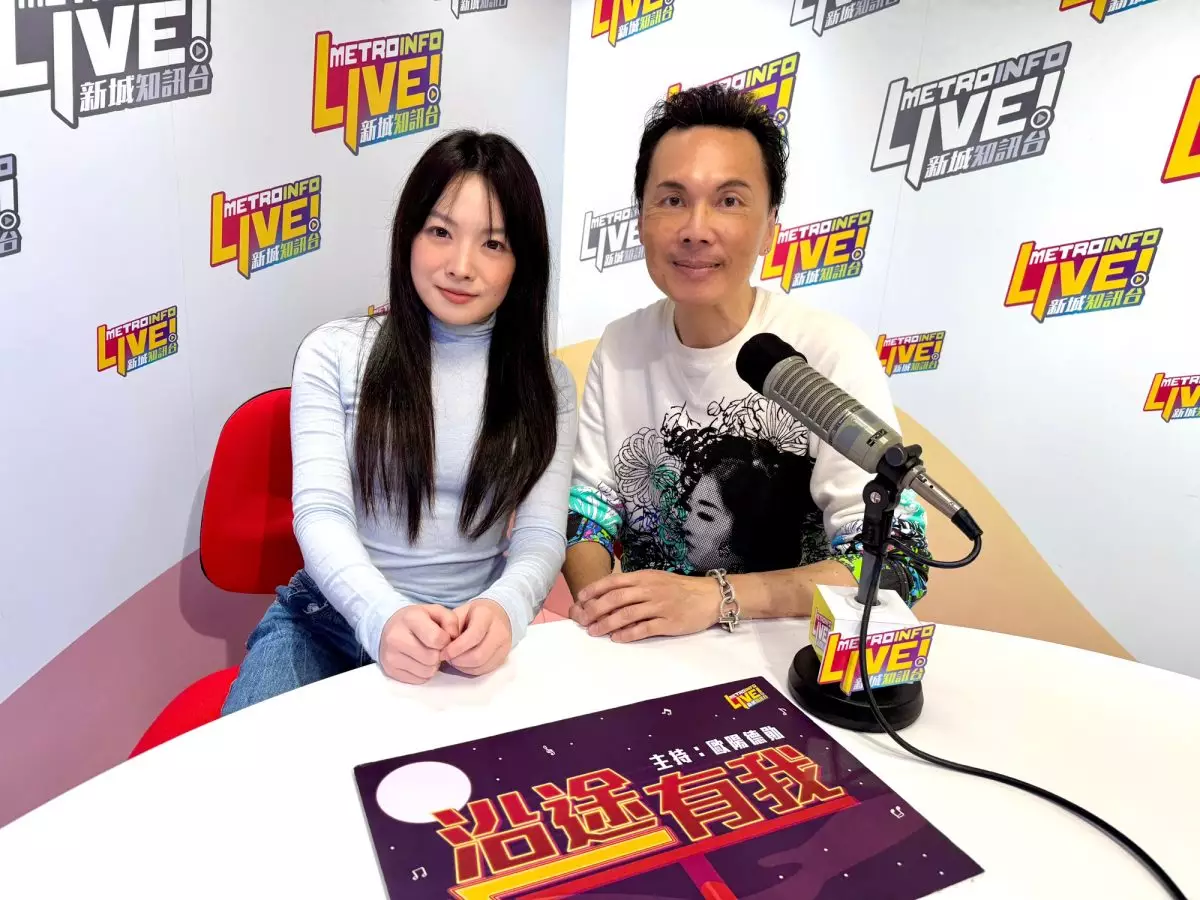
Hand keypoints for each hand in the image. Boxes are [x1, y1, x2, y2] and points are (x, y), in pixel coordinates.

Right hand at [379, 605, 460, 683]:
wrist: (389, 629)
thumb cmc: (417, 620)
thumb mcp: (436, 612)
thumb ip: (450, 621)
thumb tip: (453, 639)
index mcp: (410, 618)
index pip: (437, 639)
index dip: (446, 641)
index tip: (442, 638)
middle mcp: (396, 637)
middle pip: (432, 658)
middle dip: (438, 654)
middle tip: (434, 648)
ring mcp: (390, 655)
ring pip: (426, 671)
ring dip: (432, 665)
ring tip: (427, 654)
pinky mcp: (390, 670)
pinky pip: (418, 680)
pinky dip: (423, 673)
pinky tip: (418, 661)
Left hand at [442, 599, 512, 675]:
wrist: (495, 615)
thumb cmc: (472, 615)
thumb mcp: (459, 613)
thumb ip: (450, 627)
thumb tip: (443, 646)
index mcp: (486, 614)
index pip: (473, 636)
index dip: (456, 648)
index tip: (443, 653)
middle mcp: (500, 630)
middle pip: (478, 656)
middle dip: (458, 661)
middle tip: (447, 658)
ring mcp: (504, 645)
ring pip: (481, 666)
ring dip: (463, 667)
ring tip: (453, 659)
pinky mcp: (503, 657)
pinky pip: (485, 670)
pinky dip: (470, 670)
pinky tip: (463, 662)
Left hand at [570, 570, 721, 642]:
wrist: (710, 596)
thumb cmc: (679, 589)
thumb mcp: (655, 579)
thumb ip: (634, 586)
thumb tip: (608, 596)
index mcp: (644, 577)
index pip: (614, 581)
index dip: (594, 590)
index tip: (580, 599)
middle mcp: (649, 589)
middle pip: (616, 598)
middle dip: (595, 609)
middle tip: (582, 620)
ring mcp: (659, 605)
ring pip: (627, 614)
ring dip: (607, 623)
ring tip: (594, 631)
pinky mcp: (668, 622)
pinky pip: (644, 629)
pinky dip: (628, 634)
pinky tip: (617, 639)